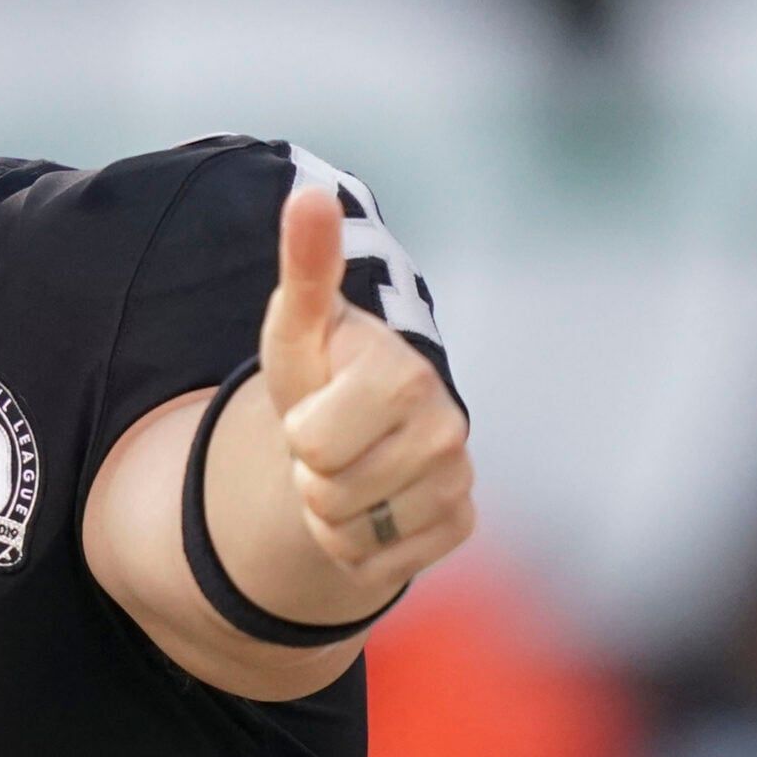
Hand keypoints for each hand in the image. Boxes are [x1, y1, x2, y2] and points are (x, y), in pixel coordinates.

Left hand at [257, 188, 475, 593]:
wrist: (352, 430)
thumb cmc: (320, 371)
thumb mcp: (297, 325)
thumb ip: (305, 263)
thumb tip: (310, 193)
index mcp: (404, 373)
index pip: (312, 443)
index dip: (298, 431)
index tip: (316, 404)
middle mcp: (447, 425)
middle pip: (327, 490)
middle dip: (310, 472)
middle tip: (327, 439)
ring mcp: (457, 479)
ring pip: (350, 532)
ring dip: (328, 510)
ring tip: (346, 467)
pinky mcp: (459, 524)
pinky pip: (375, 564)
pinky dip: (356, 544)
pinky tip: (370, 503)